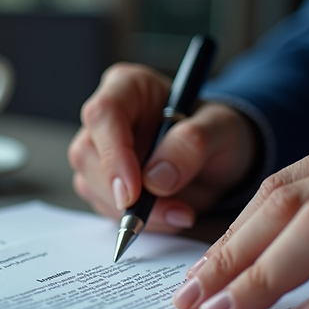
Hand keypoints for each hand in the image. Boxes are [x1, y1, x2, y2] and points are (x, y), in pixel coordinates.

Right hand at [68, 62, 256, 230]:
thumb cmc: (215, 132)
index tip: (134, 191)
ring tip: (180, 213)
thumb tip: (156, 178)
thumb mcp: (222, 128)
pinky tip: (169, 216)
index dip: (113, 153)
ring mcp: (99, 152)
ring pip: (91, 186)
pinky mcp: (102, 183)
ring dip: (133, 213)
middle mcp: (105, 118)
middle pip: (87, 155)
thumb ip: (194, 143)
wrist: (218, 161)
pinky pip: (105, 208)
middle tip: (169, 212)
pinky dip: (137, 221)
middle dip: (122, 193)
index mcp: (128, 87)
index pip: (104, 113)